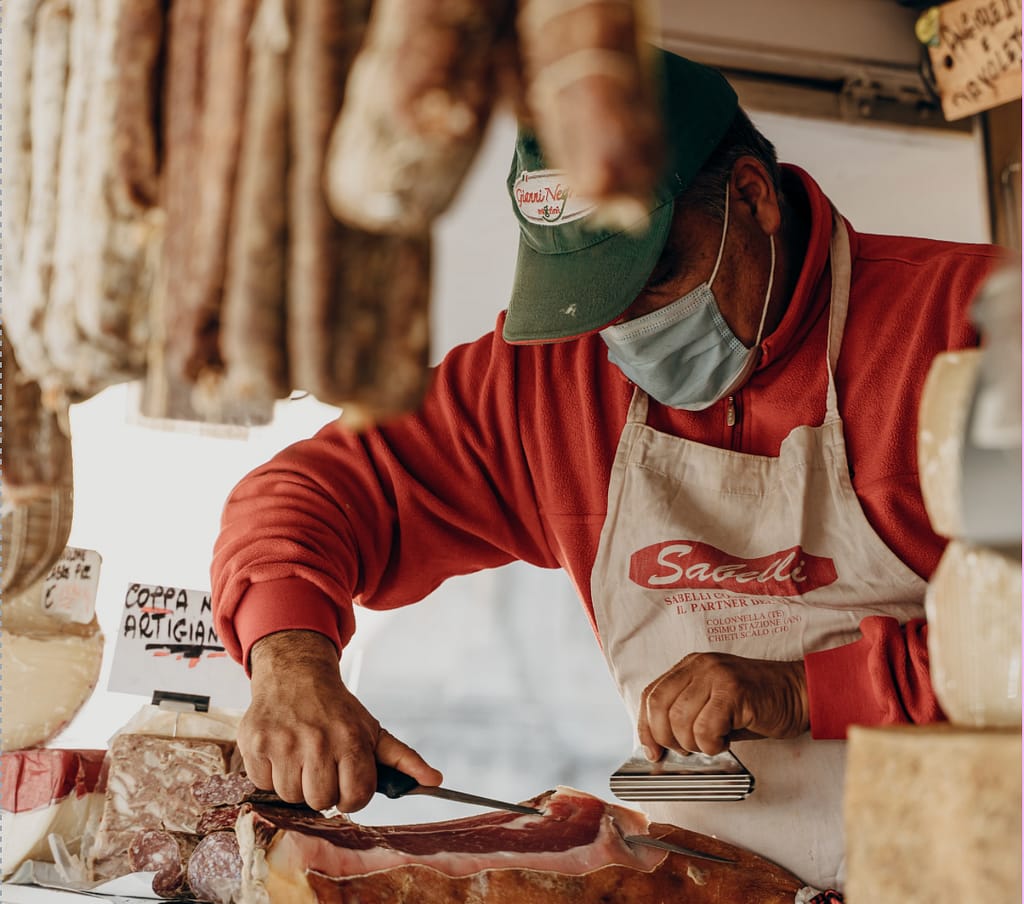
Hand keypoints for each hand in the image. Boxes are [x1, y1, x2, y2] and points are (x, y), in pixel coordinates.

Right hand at [239, 630, 441, 811]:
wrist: (295, 674)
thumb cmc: (336, 709)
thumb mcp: (372, 729)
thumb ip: (403, 758)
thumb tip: (435, 781)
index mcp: (351, 740)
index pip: (356, 798)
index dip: (351, 794)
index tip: (345, 780)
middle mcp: (317, 741)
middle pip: (320, 802)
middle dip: (322, 789)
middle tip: (321, 765)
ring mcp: (283, 743)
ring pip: (290, 796)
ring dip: (295, 782)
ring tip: (300, 756)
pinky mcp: (254, 744)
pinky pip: (262, 784)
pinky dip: (270, 773)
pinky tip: (280, 750)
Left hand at [637, 652, 808, 758]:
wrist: (799, 693)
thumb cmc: (758, 704)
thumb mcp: (714, 703)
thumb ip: (687, 714)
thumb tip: (661, 745)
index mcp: (690, 666)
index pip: (651, 694)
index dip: (646, 726)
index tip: (652, 751)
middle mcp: (699, 665)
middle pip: (659, 707)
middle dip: (667, 739)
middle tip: (688, 751)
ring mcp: (716, 675)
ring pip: (681, 720)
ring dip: (694, 744)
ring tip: (713, 742)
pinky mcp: (734, 691)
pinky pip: (705, 728)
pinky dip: (712, 744)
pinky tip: (726, 741)